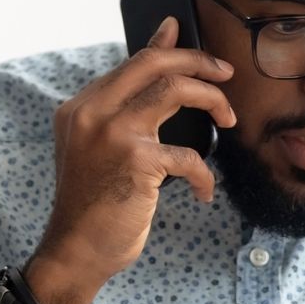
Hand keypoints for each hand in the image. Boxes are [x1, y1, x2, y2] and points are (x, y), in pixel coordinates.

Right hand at [29, 16, 238, 303]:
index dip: (172, 52)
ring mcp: (112, 133)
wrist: (76, 251)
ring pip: (174, 90)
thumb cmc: (94, 204)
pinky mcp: (136, 160)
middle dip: (197, 61)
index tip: (202, 57)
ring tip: (228, 119)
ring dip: (212, 100)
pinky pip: (188, 155)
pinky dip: (203, 174)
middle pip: (152, 64)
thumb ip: (124, 111)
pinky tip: (203, 191)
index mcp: (80, 107)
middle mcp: (91, 113)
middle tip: (226, 73)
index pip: (133, 64)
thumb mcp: (100, 149)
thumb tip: (159, 63)